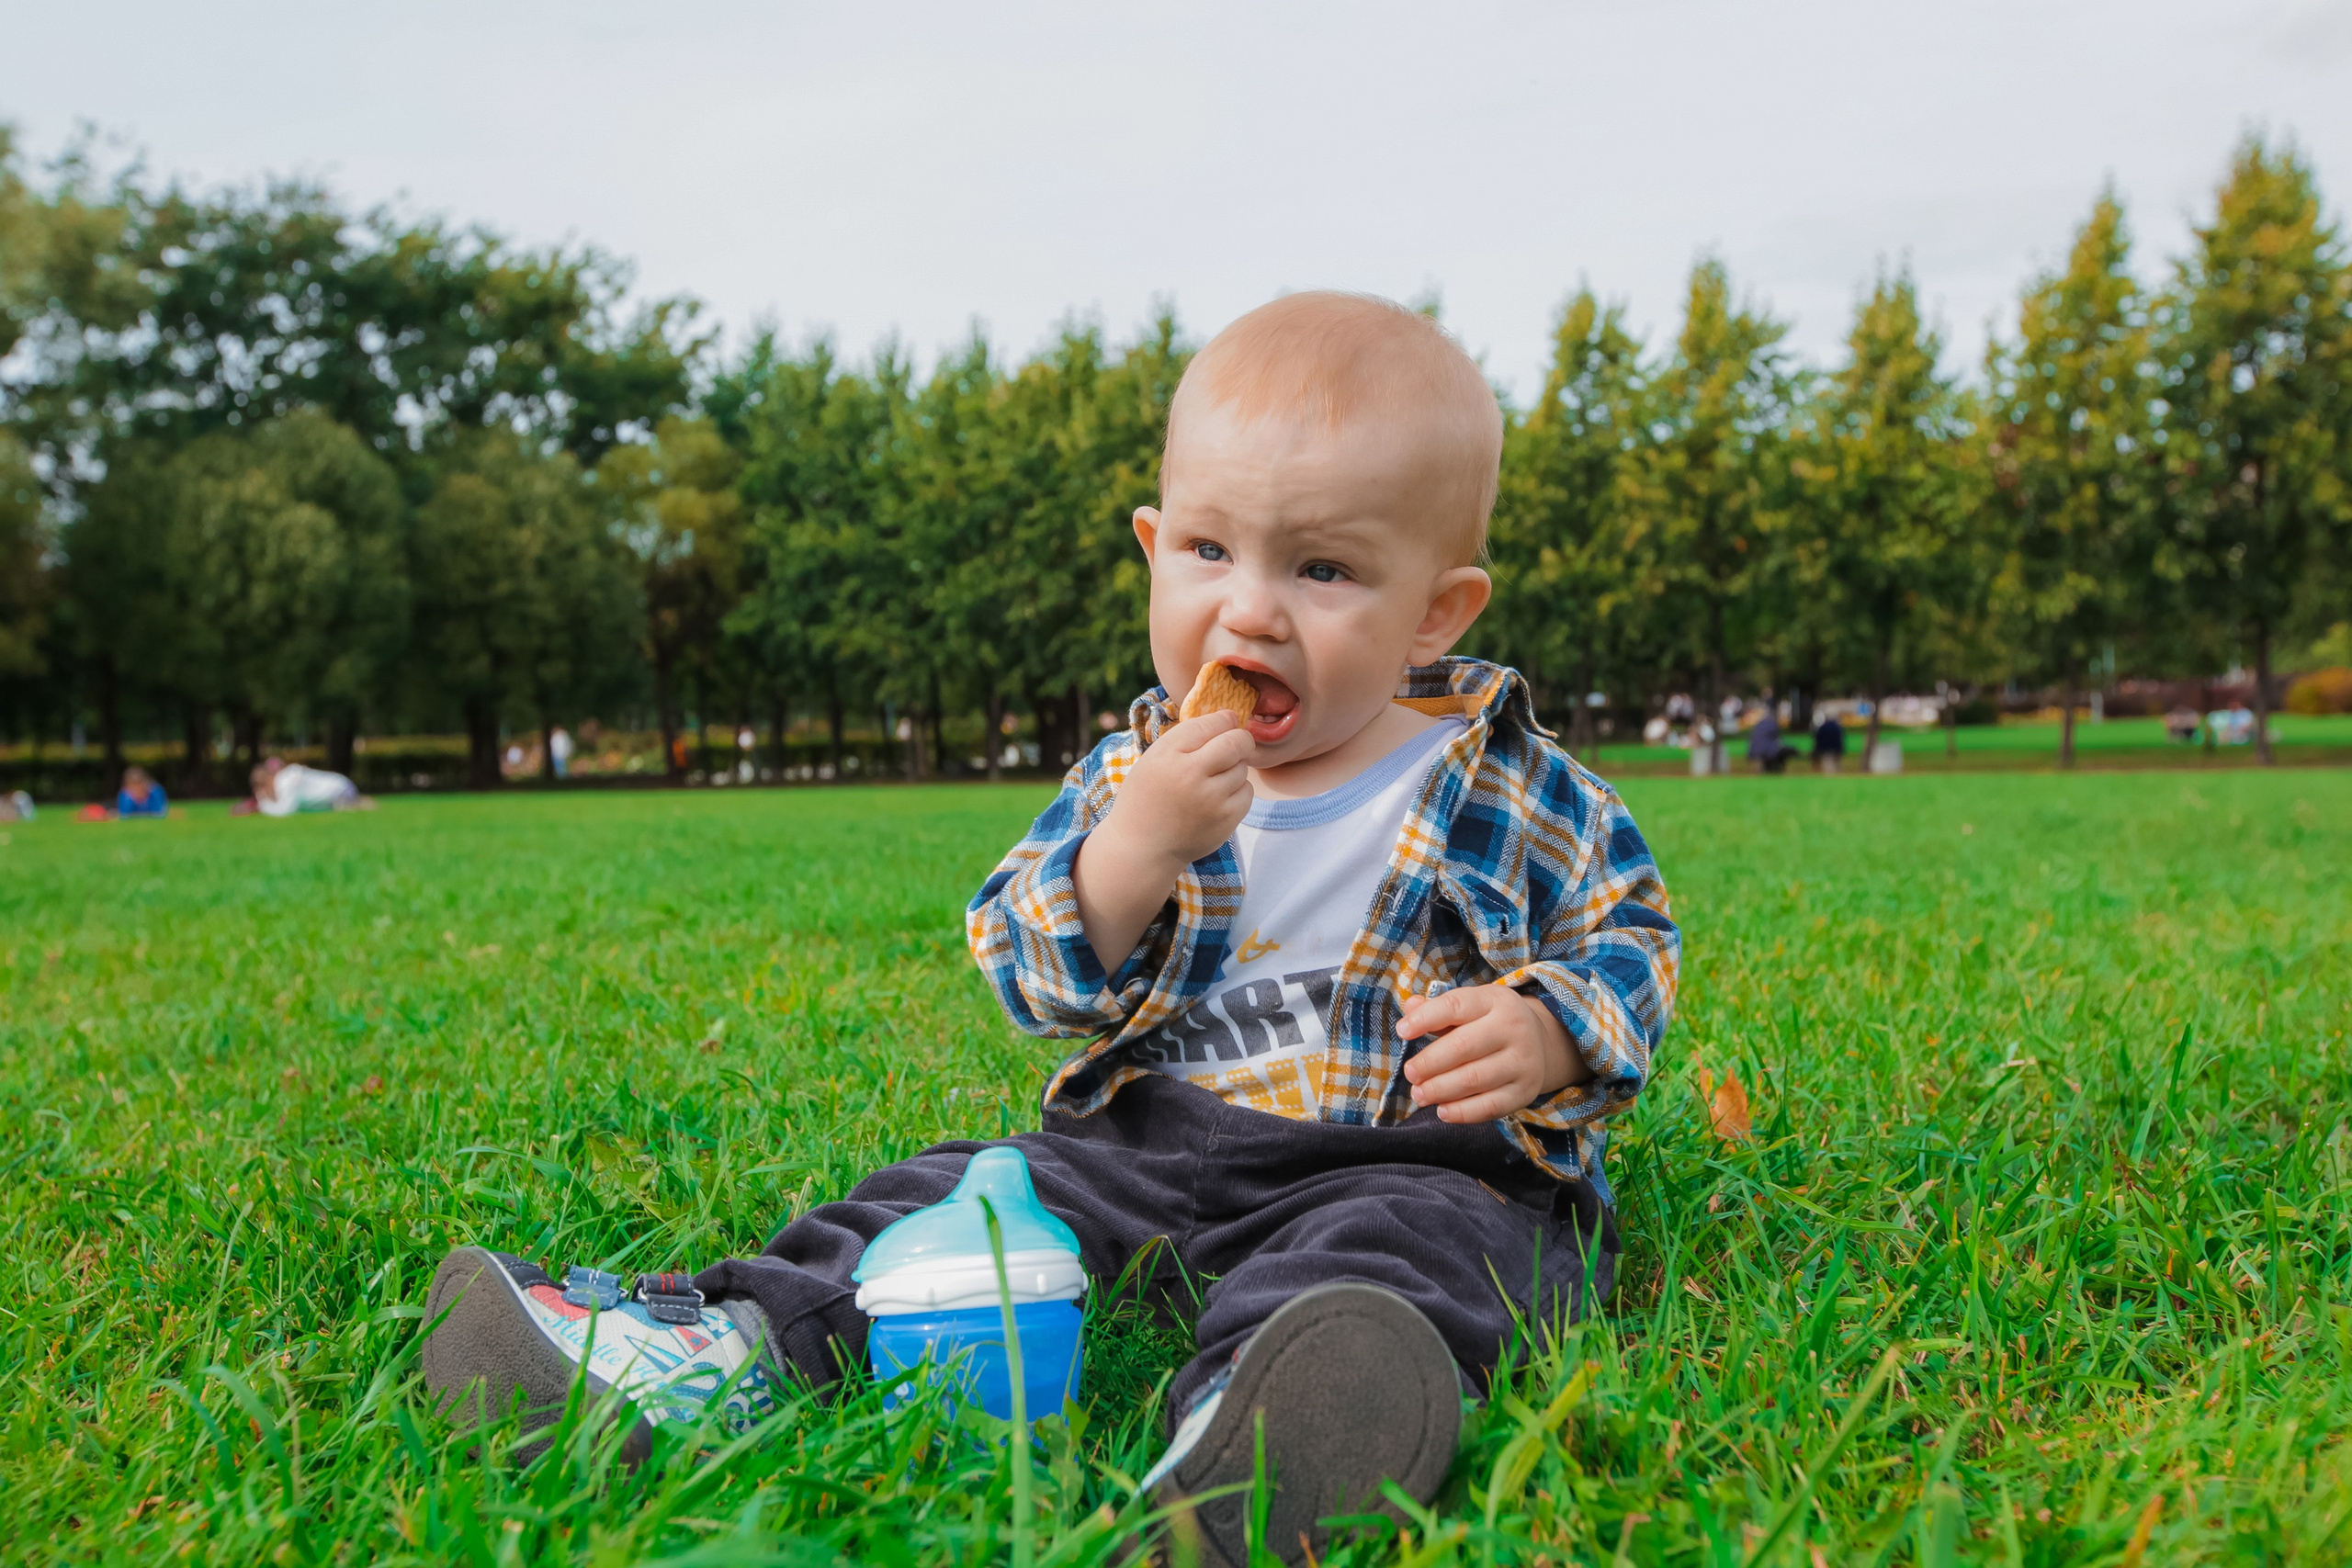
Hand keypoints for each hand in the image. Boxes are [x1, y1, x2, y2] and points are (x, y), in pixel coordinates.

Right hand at [1072, 713, 1254, 969]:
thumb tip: (1229, 717)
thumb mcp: (1154, 759)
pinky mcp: (1226, 820)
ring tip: (1213, 780)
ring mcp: (1211, 800)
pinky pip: (1247, 792)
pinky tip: (1218, 798)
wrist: (1143, 847)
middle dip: (1241, 739)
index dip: (1223, 720)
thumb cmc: (1148, 796)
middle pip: (1237, 742)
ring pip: (1243, 768)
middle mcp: (1191, 775)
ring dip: (1234, 769)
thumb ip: (1187, 737)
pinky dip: (1237, 791)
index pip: (1212, 723)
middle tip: (1235, 744)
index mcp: (1169, 755)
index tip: (1223, 724)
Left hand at [1396, 983, 1588, 1122]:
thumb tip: (1410, 1006)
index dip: (1425, 1019)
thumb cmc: (1490, 1022)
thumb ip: (1437, 1008)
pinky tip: (1442, 1111)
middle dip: (1430, 1063)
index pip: (1455, 1006)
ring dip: (1440, 1090)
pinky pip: (1490, 1106)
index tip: (1402, 1032)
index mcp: (1494, 1001)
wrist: (1540, 1042)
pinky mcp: (1525, 1091)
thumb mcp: (1470, 1006)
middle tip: (1410, 1073)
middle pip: (1463, 1046)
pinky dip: (1463, 1112)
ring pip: (1475, 1079)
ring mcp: (1523, 1061)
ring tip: (1419, 1094)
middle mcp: (1513, 1029)